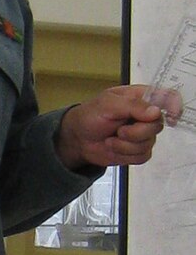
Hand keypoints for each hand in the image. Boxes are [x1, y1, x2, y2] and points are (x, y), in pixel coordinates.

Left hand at [56, 86, 170, 170]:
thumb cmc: (91, 115)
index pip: (168, 97)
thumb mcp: (108, 104)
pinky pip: (142, 156)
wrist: (78, 138)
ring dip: (126, 145)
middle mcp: (146, 116)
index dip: (175, 106)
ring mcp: (142, 134)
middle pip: (157, 126)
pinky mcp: (137, 150)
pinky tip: (113, 147)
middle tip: (119, 130)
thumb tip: (155, 112)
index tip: (170, 116)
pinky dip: (125, 154)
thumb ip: (133, 106)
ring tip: (111, 138)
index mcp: (142, 98)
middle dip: (136, 132)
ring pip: (148, 144)